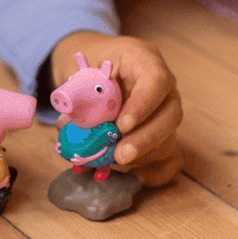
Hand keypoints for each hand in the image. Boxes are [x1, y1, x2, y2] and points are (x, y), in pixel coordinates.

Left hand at [51, 31, 183, 185]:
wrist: (97, 61)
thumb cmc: (92, 61)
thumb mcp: (81, 66)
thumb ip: (77, 91)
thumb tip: (67, 126)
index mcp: (144, 60)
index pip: (156, 81)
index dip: (142, 106)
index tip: (122, 125)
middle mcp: (163, 87)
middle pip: (170, 115)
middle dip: (145, 140)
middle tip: (120, 156)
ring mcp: (165, 111)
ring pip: (169, 137)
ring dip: (142, 156)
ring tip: (112, 164)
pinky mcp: (162, 132)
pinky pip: (170, 155)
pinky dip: (156, 170)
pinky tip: (136, 178)